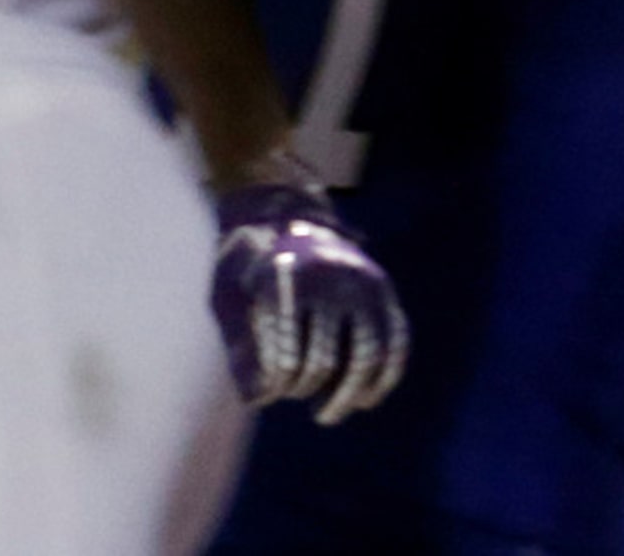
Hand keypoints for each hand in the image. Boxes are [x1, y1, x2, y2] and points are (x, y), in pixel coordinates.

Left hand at [211, 173, 409, 425]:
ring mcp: (360, 280)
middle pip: (323, 361)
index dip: (277, 382)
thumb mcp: (227, 296)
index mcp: (286, 278)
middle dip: (306, 387)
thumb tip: (258, 401)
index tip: (270, 387)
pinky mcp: (381, 286)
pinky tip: (365, 399)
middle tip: (294, 391)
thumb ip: (238, 348)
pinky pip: (396, 340)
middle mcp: (329, 277)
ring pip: (366, 356)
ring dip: (347, 394)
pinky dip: (385, 376)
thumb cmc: (246, 264)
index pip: (286, 356)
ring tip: (327, 412)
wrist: (280, 210)